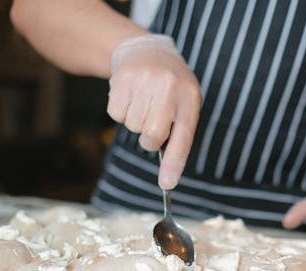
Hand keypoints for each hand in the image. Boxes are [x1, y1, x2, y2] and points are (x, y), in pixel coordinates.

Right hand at [107, 34, 201, 188]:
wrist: (147, 51)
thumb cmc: (169, 87)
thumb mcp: (183, 103)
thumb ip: (178, 134)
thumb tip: (168, 178)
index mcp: (190, 98)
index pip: (183, 138)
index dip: (174, 163)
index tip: (167, 184)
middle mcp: (169, 87)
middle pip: (152, 136)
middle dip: (149, 138)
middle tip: (152, 122)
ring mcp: (146, 80)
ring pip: (132, 126)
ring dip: (135, 121)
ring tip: (142, 102)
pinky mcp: (123, 78)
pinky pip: (116, 114)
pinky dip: (120, 111)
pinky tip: (130, 96)